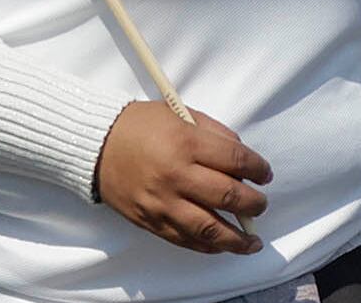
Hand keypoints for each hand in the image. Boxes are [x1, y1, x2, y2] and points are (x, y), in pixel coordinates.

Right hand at [92, 102, 268, 255]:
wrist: (95, 145)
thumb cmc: (139, 125)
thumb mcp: (178, 114)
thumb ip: (214, 133)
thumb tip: (242, 160)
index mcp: (185, 143)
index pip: (235, 161)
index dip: (258, 169)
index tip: (265, 173)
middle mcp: (176, 176)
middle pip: (228, 196)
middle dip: (254, 204)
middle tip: (261, 204)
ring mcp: (163, 203)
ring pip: (210, 229)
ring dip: (238, 239)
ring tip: (253, 242)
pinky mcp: (151, 221)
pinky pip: (186, 240)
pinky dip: (208, 246)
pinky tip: (222, 245)